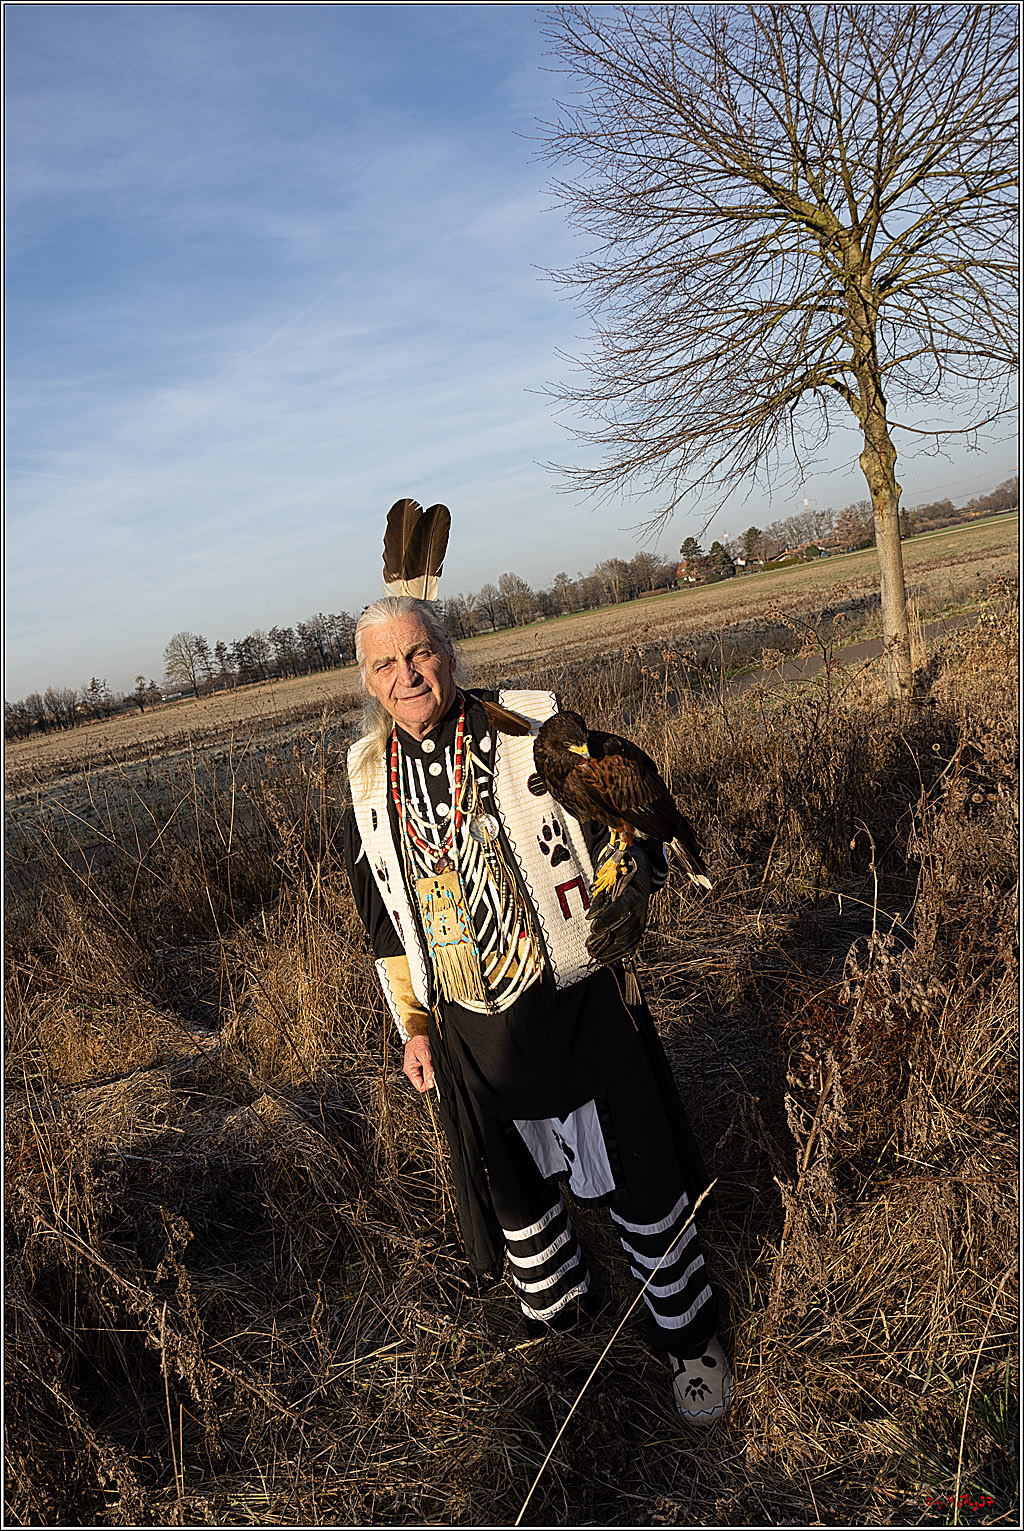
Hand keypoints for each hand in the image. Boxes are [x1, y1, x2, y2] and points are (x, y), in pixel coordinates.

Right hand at [403, 1034, 434, 1092]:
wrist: (418, 1031)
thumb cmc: (418, 1041)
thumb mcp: (424, 1055)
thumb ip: (428, 1070)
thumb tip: (431, 1083)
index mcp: (410, 1071)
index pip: (420, 1087)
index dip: (428, 1084)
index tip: (435, 1077)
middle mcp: (413, 1070)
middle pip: (424, 1082)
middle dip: (431, 1077)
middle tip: (434, 1067)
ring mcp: (417, 1067)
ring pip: (427, 1076)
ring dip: (432, 1071)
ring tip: (433, 1062)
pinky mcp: (422, 1063)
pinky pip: (428, 1070)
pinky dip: (432, 1067)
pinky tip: (433, 1060)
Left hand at [586, 845, 651, 963]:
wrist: (637, 886)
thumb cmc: (617, 886)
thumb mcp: (607, 888)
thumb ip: (598, 903)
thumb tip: (590, 918)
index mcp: (631, 897)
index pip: (620, 911)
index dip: (607, 921)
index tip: (593, 929)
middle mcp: (639, 911)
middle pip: (624, 929)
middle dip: (606, 939)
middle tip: (589, 945)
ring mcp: (641, 924)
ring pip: (627, 941)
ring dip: (609, 950)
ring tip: (593, 954)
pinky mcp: (640, 933)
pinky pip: (631, 947)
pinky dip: (617, 955)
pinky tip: (604, 959)